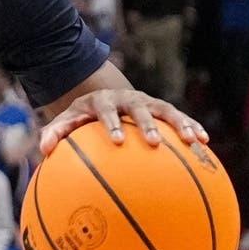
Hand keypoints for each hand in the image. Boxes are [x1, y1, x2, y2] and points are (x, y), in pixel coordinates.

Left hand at [41, 89, 206, 154]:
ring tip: (194, 141)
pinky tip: (205, 142)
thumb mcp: (66, 122)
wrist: (103, 98)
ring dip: (180, 124)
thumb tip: (43, 151)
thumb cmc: (82, 117)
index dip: (111, 123)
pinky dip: (192, 127)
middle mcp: (127, 99)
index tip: (116, 142)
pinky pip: (180, 118)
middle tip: (154, 142)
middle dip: (147, 124)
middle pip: (140, 108)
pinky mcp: (162, 109)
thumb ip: (54, 133)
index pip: (106, 110)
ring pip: (166, 110)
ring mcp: (147, 102)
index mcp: (102, 101)